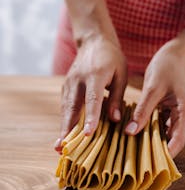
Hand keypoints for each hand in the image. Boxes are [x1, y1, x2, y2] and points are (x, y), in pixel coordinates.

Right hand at [55, 34, 126, 152]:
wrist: (93, 41)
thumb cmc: (112, 58)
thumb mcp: (121, 74)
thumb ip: (116, 97)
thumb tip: (115, 119)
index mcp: (95, 75)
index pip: (92, 99)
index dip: (91, 118)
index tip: (87, 134)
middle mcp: (78, 80)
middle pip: (72, 107)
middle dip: (67, 129)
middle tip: (62, 148)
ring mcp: (69, 83)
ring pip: (65, 108)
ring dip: (62, 128)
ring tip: (59, 147)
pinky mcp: (66, 86)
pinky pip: (65, 105)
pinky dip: (64, 120)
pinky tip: (65, 134)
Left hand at [125, 42, 184, 157]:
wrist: (173, 57)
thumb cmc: (165, 69)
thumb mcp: (152, 89)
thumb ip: (142, 111)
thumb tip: (130, 132)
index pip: (178, 140)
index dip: (164, 154)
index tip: (148, 164)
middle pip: (171, 140)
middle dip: (154, 148)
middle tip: (134, 157)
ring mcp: (179, 117)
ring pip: (164, 135)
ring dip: (150, 140)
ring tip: (131, 147)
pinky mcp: (171, 115)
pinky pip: (160, 127)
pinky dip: (149, 130)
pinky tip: (135, 133)